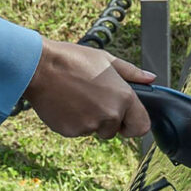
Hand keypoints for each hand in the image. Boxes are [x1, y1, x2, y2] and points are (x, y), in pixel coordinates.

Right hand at [23, 38, 154, 138]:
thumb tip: (151, 78)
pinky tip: (64, 103)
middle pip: (114, 130)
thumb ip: (131, 73)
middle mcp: (110, 114)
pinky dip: (72, 121)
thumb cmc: (73, 59)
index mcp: (123, 97)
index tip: (124, 119)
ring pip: (94, 130)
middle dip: (106, 119)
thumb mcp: (106, 59)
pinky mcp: (71, 132)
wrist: (39, 67)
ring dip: (88, 120)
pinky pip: (76, 131)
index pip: (141, 127)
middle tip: (90, 97)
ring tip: (75, 96)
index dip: (133, 124)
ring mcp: (90, 125)